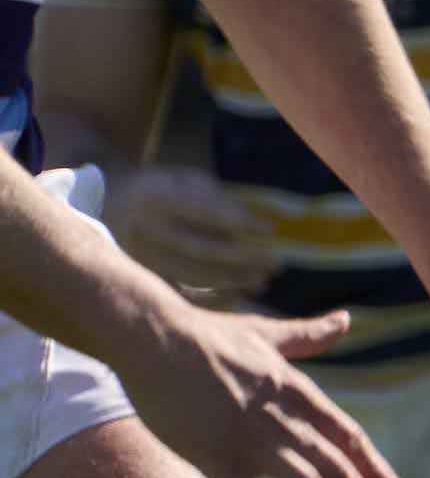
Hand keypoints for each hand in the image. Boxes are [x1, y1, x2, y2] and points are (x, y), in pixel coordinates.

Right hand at [104, 290, 399, 477]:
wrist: (155, 337)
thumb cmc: (209, 334)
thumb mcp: (269, 333)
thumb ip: (309, 335)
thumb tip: (344, 319)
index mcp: (299, 394)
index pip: (349, 437)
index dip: (372, 466)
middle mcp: (284, 421)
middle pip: (336, 468)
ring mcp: (251, 441)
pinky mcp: (213, 456)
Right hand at [106, 167, 277, 302]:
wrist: (105, 202)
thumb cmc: (163, 189)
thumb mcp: (186, 180)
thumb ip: (219, 199)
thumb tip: (259, 227)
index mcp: (156, 195)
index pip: (204, 212)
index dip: (240, 222)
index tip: (270, 229)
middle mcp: (144, 227)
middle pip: (201, 249)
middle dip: (244, 259)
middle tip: (275, 263)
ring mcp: (137, 255)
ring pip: (192, 276)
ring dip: (233, 281)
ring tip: (262, 280)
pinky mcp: (137, 276)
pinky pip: (178, 294)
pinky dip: (211, 298)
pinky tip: (238, 294)